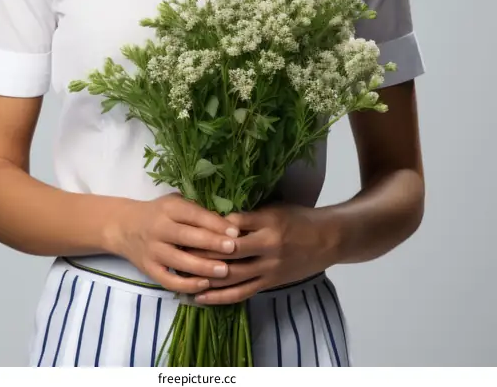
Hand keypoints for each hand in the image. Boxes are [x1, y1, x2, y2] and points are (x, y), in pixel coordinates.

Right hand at [112, 193, 239, 294]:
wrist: (124, 226)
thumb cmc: (159, 213)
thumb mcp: (175, 203)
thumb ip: (197, 211)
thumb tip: (228, 223)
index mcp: (168, 208)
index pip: (193, 215)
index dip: (215, 223)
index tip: (235, 231)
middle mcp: (158, 228)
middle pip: (187, 237)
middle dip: (212, 243)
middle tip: (234, 249)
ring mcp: (152, 250)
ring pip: (179, 261)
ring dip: (203, 267)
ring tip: (225, 271)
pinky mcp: (148, 269)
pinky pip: (168, 280)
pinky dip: (186, 284)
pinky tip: (204, 284)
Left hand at [190, 203, 339, 304]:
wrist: (328, 240)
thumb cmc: (299, 218)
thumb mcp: (274, 209)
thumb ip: (249, 216)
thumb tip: (218, 218)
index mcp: (268, 225)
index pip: (233, 226)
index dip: (210, 227)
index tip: (188, 225)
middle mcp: (267, 249)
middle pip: (228, 253)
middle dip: (202, 252)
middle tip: (177, 250)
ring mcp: (268, 269)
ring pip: (232, 276)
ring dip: (205, 276)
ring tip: (181, 275)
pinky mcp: (269, 284)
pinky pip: (241, 293)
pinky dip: (220, 296)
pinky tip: (201, 296)